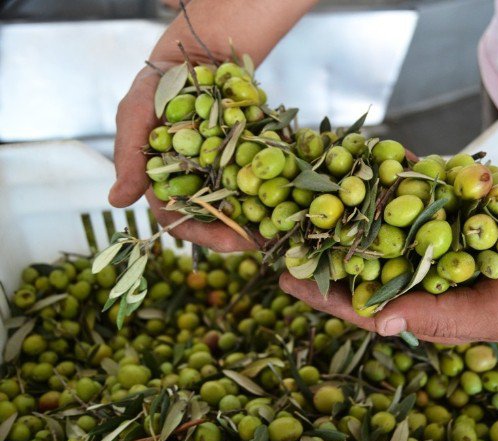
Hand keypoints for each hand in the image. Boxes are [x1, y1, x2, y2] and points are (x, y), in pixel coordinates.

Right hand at [108, 0, 316, 250]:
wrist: (197, 59)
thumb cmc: (159, 86)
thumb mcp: (137, 112)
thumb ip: (129, 154)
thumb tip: (116, 201)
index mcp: (166, 184)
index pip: (181, 220)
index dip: (205, 234)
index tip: (231, 242)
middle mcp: (196, 185)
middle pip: (218, 220)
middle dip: (241, 234)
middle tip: (267, 241)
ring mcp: (224, 173)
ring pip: (244, 206)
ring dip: (264, 219)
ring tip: (288, 228)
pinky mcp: (248, 158)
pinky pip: (265, 178)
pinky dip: (279, 189)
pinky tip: (298, 198)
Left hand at [283, 136, 497, 343]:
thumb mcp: (496, 316)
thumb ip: (438, 319)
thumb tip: (378, 324)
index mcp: (425, 306)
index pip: (363, 304)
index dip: (323, 293)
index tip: (283, 278)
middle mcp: (420, 271)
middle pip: (359, 260)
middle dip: (321, 246)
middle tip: (277, 230)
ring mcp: (432, 236)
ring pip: (378, 220)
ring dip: (343, 205)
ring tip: (304, 187)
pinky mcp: (447, 205)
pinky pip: (410, 187)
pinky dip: (385, 171)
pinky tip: (356, 155)